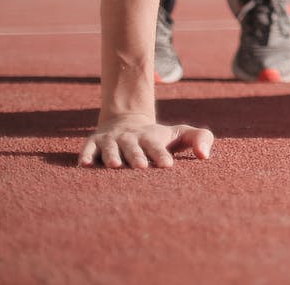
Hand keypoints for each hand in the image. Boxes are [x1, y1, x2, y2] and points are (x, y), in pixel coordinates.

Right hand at [78, 116, 215, 167]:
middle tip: (142, 167)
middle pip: (134, 147)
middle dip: (137, 156)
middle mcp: (130, 138)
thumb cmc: (159, 137)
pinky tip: (84, 166)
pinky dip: (85, 156)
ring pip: (110, 148)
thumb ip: (200, 138)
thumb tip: (205, 156)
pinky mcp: (93, 143)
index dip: (161, 155)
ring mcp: (111, 140)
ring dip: (112, 156)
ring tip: (115, 166)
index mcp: (151, 138)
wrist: (126, 122)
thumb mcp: (181, 134)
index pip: (157, 146)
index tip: (168, 165)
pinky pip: (87, 149)